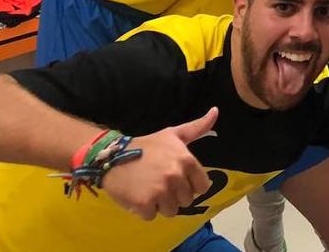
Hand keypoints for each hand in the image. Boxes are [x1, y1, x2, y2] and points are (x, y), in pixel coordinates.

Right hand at [102, 107, 217, 219]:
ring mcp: (160, 191)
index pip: (203, 186)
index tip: (179, 180)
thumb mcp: (173, 134)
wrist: (113, 157)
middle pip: (186, 200)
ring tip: (149, 189)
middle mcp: (176, 176)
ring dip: (160, 204)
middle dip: (175, 195)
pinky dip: (144, 210)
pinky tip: (138, 195)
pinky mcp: (144, 203)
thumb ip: (198, 127)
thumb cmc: (146, 146)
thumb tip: (216, 111)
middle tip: (160, 183)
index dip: (191, 185)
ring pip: (171, 211)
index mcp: (187, 161)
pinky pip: (152, 216)